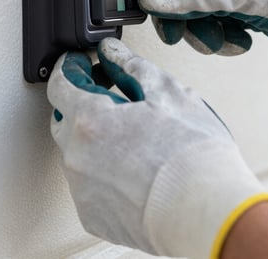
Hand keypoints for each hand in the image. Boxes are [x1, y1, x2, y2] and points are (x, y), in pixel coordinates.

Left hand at [47, 38, 267, 257]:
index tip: (79, 63)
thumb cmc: (193, 155)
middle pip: (64, 119)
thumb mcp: (167, 93)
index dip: (71, 67)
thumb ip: (131, 65)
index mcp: (90, 121)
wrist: (207, 211)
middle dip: (81, 103)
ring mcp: (82, 190)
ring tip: (133, 137)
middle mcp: (76, 157)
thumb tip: (112, 52)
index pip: (60, 84)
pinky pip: (88, 185)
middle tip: (111, 96)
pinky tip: (133, 168)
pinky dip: (103, 172)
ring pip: (76, 154)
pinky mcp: (93, 216)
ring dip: (94, 139)